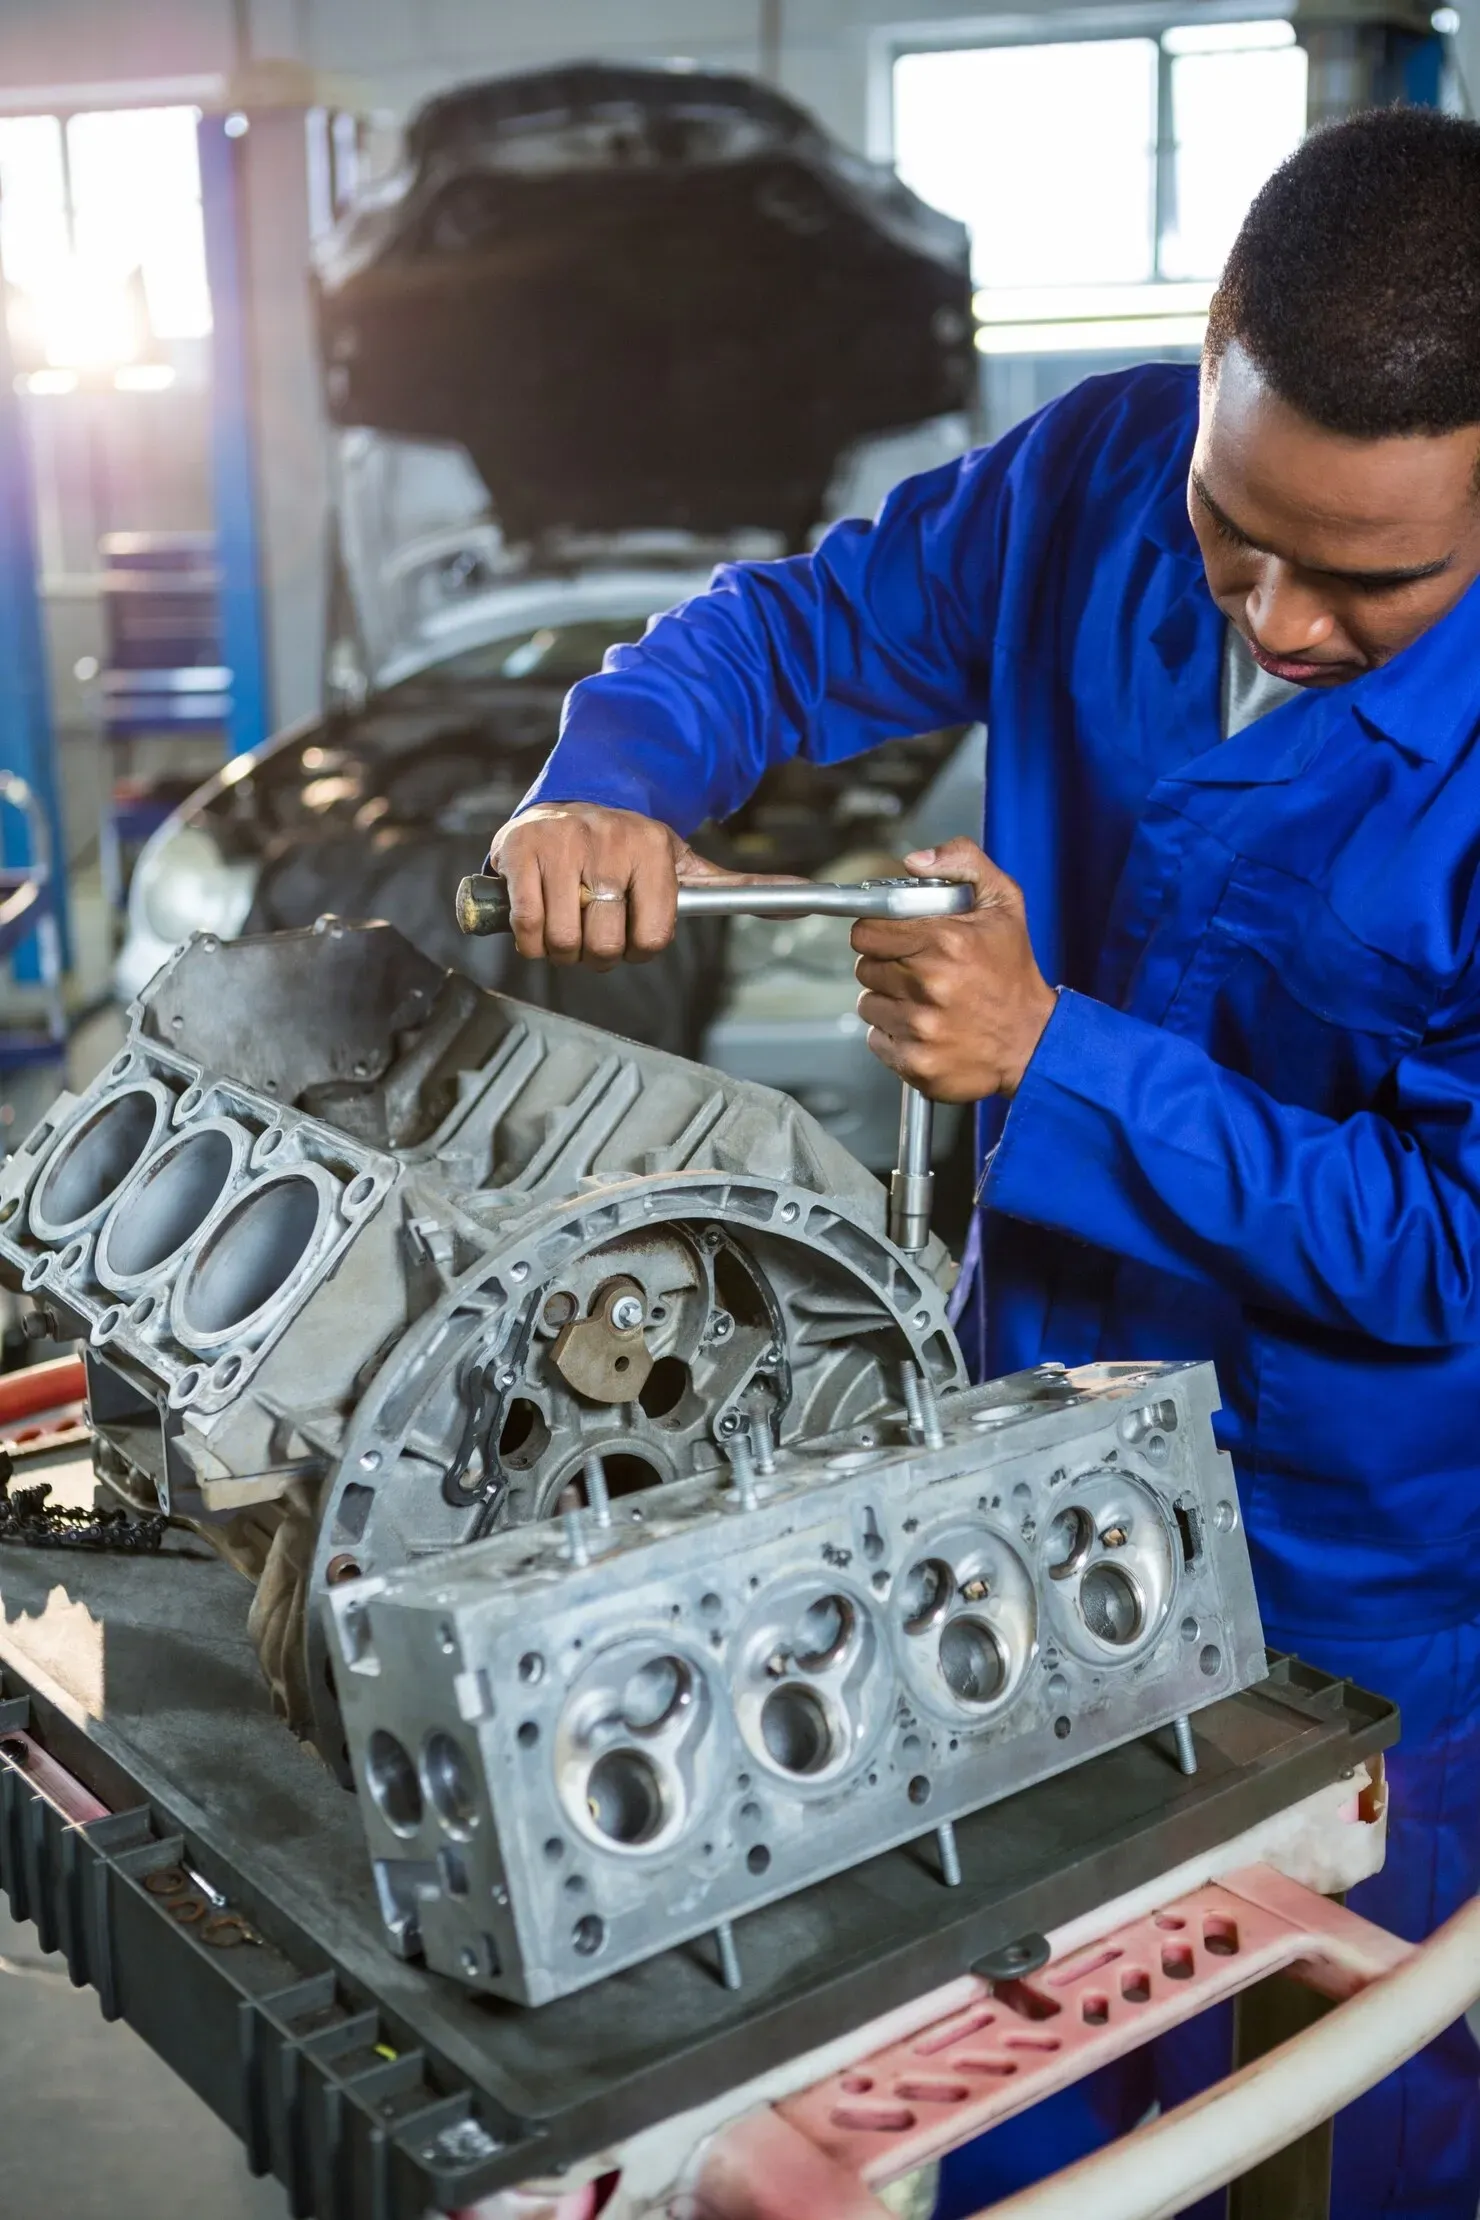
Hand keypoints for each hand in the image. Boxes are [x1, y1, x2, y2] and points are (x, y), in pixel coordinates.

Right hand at [488, 803, 785, 968]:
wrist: (570, 800)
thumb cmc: (630, 846)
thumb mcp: (686, 864)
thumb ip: (742, 886)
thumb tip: (804, 902)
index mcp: (652, 847)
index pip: (652, 937)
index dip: (639, 949)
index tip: (630, 934)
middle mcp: (608, 841)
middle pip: (606, 946)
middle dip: (598, 954)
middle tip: (594, 935)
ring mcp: (561, 843)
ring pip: (564, 940)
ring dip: (563, 950)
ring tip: (567, 927)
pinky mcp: (519, 850)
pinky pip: (527, 924)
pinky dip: (531, 940)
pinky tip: (539, 923)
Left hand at [852, 838, 1056, 1100]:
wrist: (1033, 1043)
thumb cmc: (1014, 975)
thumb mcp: (1004, 903)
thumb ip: (963, 862)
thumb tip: (915, 860)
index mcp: (946, 942)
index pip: (868, 930)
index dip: (878, 932)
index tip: (894, 938)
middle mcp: (930, 984)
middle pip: (864, 966)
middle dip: (886, 965)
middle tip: (917, 970)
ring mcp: (920, 1026)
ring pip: (867, 1002)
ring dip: (889, 1000)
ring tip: (924, 1000)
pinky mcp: (913, 1061)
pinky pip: (875, 1037)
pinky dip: (893, 1033)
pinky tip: (924, 1027)